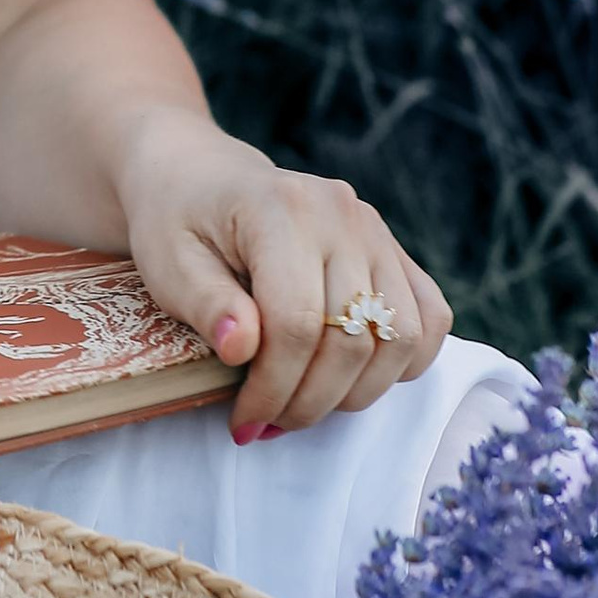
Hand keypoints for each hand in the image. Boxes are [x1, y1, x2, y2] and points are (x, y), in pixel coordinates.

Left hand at [108, 105, 451, 437]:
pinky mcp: (393, 249)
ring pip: (400, 338)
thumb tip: (242, 349)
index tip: (245, 420)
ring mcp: (375, 229)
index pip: (297, 323)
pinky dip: (401, 362)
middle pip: (352, 339)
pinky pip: (430, 318)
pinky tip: (350, 377)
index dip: (274, 387)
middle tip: (267, 421)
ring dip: (354, 391)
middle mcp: (341, 214)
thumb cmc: (177, 222)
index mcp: (281, 208)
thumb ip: (204, 303)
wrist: (200, 176)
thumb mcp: (167, 262)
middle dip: (309, 400)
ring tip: (301, 402)